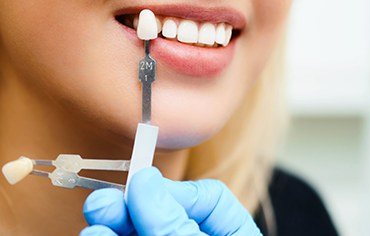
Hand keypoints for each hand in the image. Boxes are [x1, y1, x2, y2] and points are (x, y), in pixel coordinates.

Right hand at [80, 167, 261, 235]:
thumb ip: (174, 223)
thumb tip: (146, 181)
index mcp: (231, 235)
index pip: (209, 199)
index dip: (175, 189)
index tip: (144, 186)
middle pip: (165, 213)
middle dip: (132, 204)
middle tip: (105, 201)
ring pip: (141, 230)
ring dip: (115, 222)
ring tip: (96, 216)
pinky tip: (97, 234)